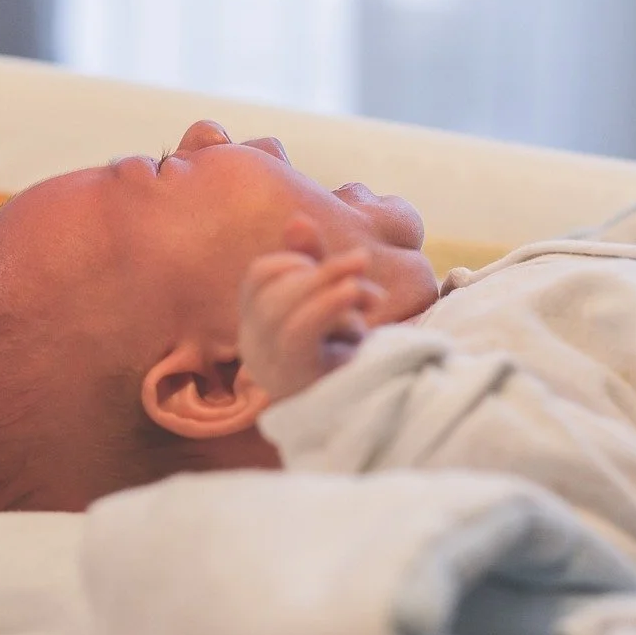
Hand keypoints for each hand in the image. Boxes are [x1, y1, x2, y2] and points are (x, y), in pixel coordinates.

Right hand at [238, 216, 382, 402]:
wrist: (378, 414)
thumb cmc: (350, 359)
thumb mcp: (332, 304)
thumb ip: (314, 264)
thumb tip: (298, 220)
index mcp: (259, 328)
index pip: (259, 276)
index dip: (293, 259)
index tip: (331, 269)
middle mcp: (257, 349)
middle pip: (272, 291)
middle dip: (321, 269)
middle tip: (361, 260)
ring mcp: (274, 368)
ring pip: (283, 310)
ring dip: (329, 289)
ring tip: (364, 291)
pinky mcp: (297, 380)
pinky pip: (297, 334)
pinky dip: (326, 305)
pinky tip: (352, 294)